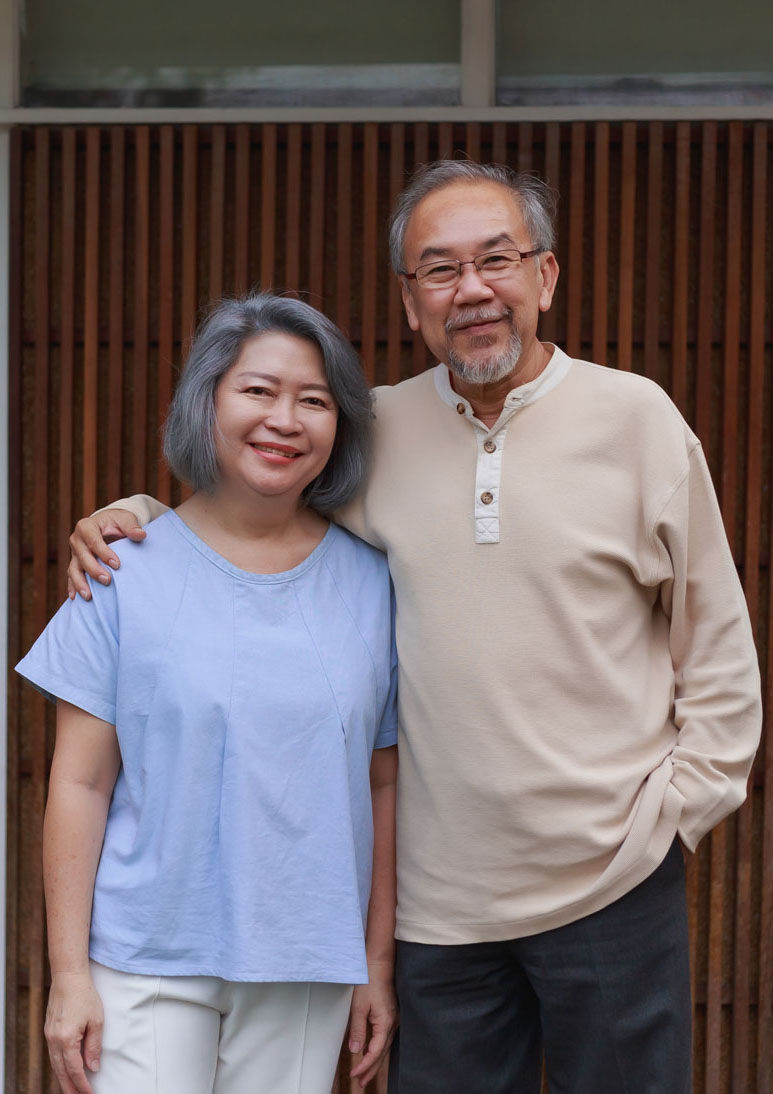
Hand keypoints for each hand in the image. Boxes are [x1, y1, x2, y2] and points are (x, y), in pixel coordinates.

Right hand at [45, 972, 103, 1093]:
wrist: (68, 977)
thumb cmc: (85, 996)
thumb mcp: (96, 1021)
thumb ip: (94, 1046)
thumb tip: (93, 1068)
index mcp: (66, 1039)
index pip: (74, 1069)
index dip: (82, 1084)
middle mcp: (54, 1040)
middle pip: (60, 1071)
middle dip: (69, 1087)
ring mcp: (49, 1035)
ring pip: (54, 1064)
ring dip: (62, 1078)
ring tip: (72, 1089)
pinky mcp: (48, 1030)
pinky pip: (52, 1054)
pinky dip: (58, 1065)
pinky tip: (65, 1069)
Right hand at [67, 509, 145, 599]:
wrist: (108, 524)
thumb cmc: (117, 521)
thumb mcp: (125, 519)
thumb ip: (131, 527)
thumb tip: (141, 535)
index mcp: (86, 526)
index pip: (93, 541)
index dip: (104, 553)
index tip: (117, 565)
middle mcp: (76, 540)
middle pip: (82, 557)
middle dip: (94, 570)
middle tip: (107, 581)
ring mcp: (74, 553)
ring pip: (73, 569)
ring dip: (80, 583)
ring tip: (89, 596)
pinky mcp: (75, 563)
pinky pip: (72, 576)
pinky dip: (73, 587)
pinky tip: (77, 598)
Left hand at [348, 963, 397, 1087]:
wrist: (379, 963)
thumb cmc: (370, 980)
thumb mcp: (359, 1006)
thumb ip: (358, 1029)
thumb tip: (356, 1050)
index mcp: (385, 1023)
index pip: (375, 1052)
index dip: (365, 1065)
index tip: (355, 1075)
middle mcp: (393, 1023)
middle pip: (382, 1053)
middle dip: (371, 1069)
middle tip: (361, 1082)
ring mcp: (394, 1019)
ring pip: (385, 1047)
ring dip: (375, 1061)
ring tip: (366, 1073)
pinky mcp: (391, 1014)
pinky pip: (385, 1038)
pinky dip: (378, 1049)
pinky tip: (373, 1052)